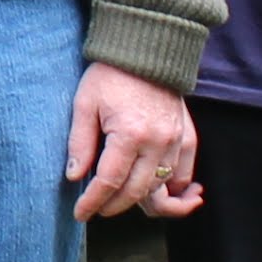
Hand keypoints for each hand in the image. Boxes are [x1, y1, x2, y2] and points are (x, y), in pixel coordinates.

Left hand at [64, 61, 197, 220]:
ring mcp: (176, 141)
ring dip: (138, 200)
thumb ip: (80, 142)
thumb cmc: (111, 74)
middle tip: (96, 209)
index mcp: (129, 134)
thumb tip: (74, 176)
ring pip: (159, 188)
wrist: (148, 48)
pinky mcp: (187, 137)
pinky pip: (183, 174)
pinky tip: (157, 195)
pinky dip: (172, 189)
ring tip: (119, 202)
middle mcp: (157, 142)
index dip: (92, 202)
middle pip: (135, 192)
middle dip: (113, 206)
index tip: (80, 213)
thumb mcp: (85, 103)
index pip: (108, 182)